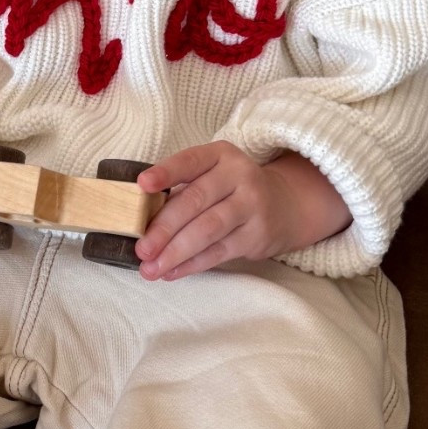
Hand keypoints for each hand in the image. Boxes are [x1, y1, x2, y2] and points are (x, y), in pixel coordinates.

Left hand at [135, 143, 350, 279]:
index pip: (190, 161)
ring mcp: (251, 206)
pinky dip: (192, 264)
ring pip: (207, 230)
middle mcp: (239, 176)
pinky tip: (172, 273)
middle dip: (164, 228)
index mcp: (220, 155)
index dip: (166, 172)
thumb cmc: (231, 190)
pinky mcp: (256, 235)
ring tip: (151, 268)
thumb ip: (182, 190)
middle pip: (195, 201)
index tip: (142, 184)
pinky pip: (219, 252)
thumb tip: (141, 222)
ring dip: (175, 252)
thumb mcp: (212, 176)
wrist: (285, 206)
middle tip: (141, 249)